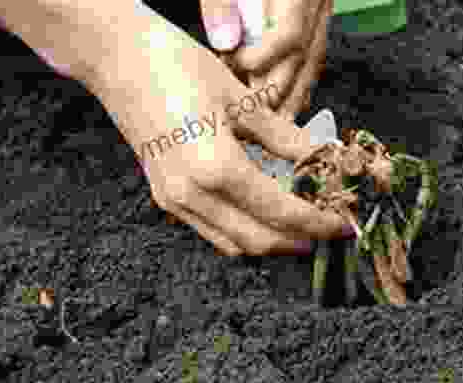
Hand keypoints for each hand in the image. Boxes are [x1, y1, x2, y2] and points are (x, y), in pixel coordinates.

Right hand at [86, 3, 350, 255]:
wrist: (117, 58)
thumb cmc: (177, 65)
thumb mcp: (241, 99)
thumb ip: (284, 139)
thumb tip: (320, 160)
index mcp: (216, 169)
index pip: (281, 213)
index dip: (318, 222)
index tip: (345, 223)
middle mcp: (192, 196)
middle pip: (259, 240)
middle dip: (300, 240)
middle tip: (328, 228)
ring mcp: (174, 200)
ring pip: (234, 243)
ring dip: (272, 240)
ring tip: (302, 225)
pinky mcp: (165, 196)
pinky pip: (212, 230)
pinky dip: (244, 230)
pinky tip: (264, 213)